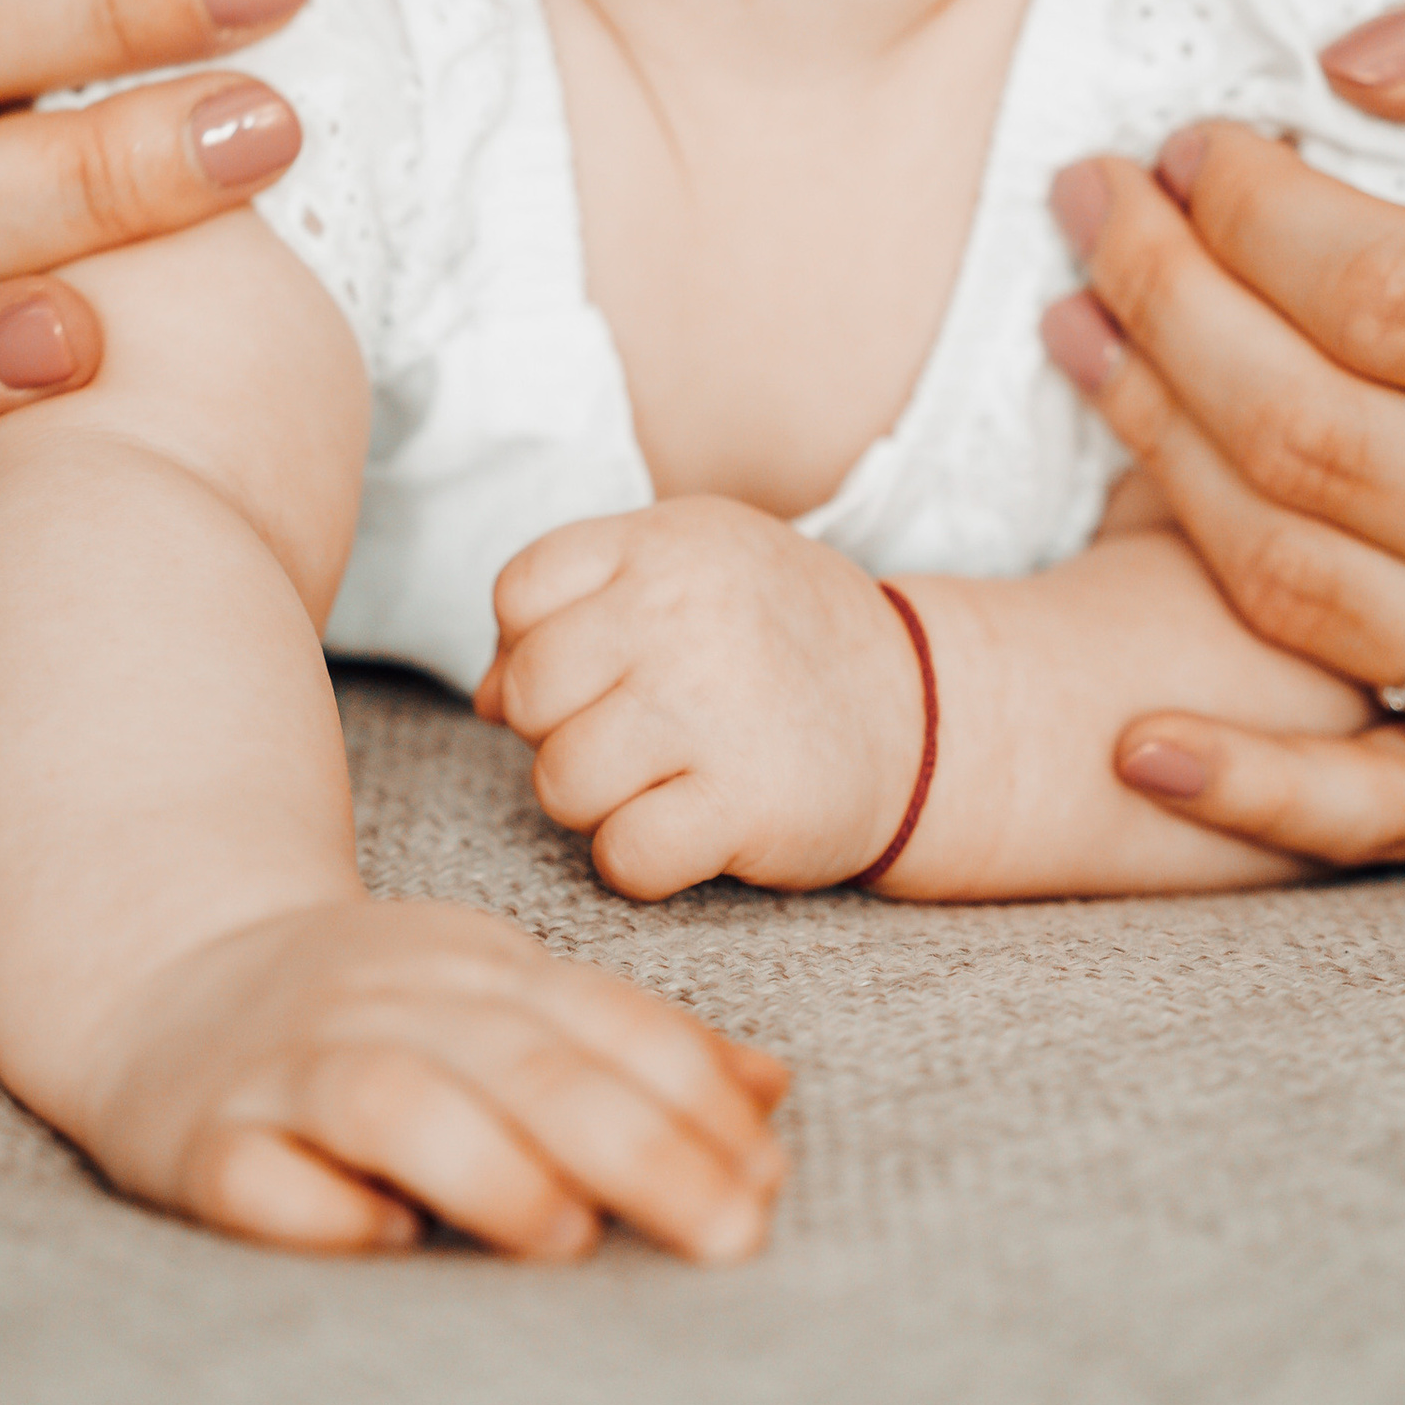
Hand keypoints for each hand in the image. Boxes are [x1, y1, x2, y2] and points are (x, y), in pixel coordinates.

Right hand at [77, 898, 790, 1262]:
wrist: (153, 973)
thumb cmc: (361, 1009)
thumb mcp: (499, 995)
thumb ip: (628, 1045)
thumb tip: (771, 1093)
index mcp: (471, 966)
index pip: (602, 1020)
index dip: (694, 1100)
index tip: (766, 1187)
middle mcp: (384, 1003)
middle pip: (525, 1062)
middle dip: (643, 1149)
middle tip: (729, 1239)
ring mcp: (286, 1070)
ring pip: (395, 1101)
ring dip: (491, 1169)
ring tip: (565, 1238)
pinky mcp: (200, 1144)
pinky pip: (261, 1178)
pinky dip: (325, 1212)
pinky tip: (384, 1242)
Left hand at [477, 501, 922, 897]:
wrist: (924, 714)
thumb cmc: (776, 644)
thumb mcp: (690, 576)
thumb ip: (577, 609)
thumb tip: (481, 699)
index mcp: (666, 542)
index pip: (519, 592)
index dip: (532, 648)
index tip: (595, 672)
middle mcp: (685, 612)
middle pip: (528, 694)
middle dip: (556, 731)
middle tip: (628, 736)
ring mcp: (715, 706)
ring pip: (560, 781)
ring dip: (594, 802)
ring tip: (659, 782)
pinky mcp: (748, 801)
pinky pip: (622, 856)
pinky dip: (640, 862)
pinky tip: (688, 831)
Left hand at [1040, 0, 1404, 863]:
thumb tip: (1353, 58)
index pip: (1397, 298)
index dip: (1254, 217)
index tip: (1183, 148)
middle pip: (1324, 441)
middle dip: (1170, 311)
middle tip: (1090, 218)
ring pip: (1302, 587)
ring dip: (1151, 459)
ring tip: (1079, 339)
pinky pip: (1370, 817)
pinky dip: (1240, 789)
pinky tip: (1133, 745)